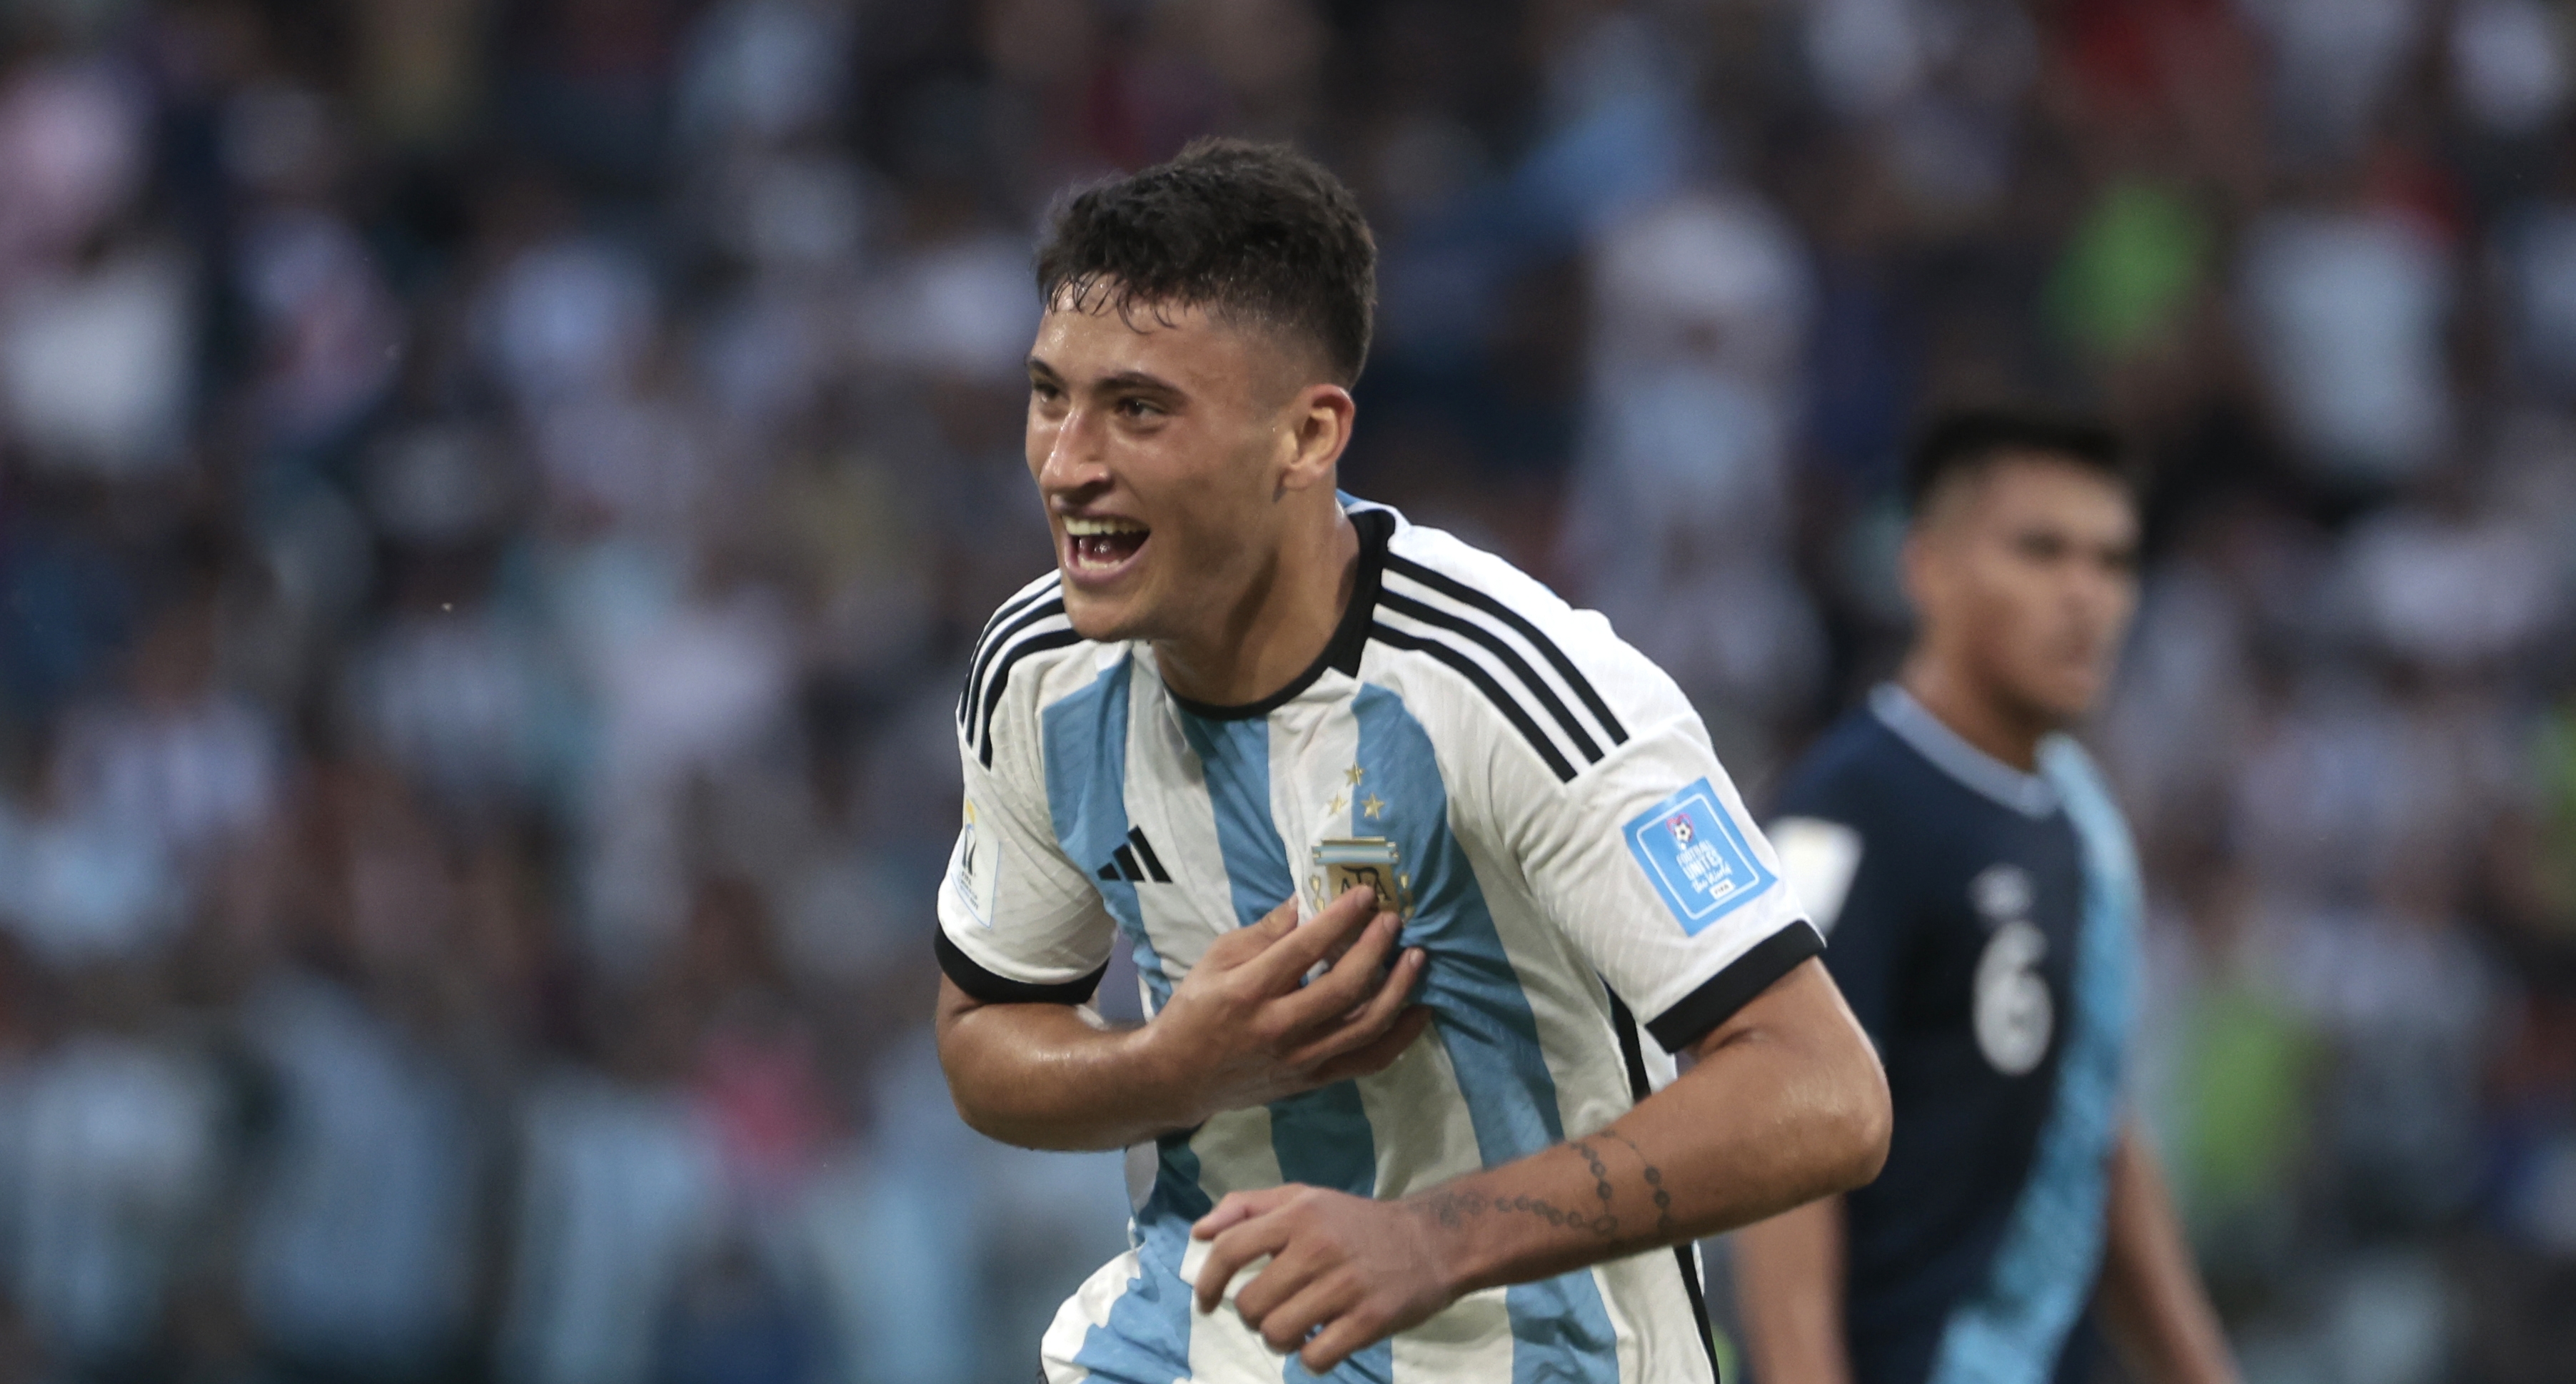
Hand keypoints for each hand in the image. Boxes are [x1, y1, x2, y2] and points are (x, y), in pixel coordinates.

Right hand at [1143, 886, 1430, 1125]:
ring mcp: (1301, 1059)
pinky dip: (1400, 1036)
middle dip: (1375, 949)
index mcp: (1248, 992)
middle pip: (1344, 988)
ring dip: (1399, 990)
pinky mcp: (1315, 1080)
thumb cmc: (1196, 1010)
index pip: (1304, 949)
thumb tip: (1304, 904)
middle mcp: (1278, 1028)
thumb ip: (1262, 933)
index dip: (1339, 919)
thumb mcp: (1215, 960)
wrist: (1179, 1078)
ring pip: (1365, 1026)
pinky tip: (1419, 1011)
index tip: (1365, 895)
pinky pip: (1368, 1060)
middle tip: (1393, 921)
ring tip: (1416, 959)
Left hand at [1192, 1185, 1459, 1370]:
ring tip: (1298, 1327)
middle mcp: (1318, 1246)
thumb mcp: (1304, 1199)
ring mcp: (1345, 1285)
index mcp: (1298, 1214)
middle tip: (1274, 1310)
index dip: (1208, 1281)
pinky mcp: (1369, 1320)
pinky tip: (1323, 1341)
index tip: (1207, 1302)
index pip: (1231, 1249)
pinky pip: (1314, 1357)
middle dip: (1253, 1316)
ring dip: (1280, 1340)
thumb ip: (1247, 1208)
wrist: (1433, 1240)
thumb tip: (1199, 1233)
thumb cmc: (1356, 1222)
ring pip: (1278, 1333)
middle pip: (1250, 1304)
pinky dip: (1311, 1358)